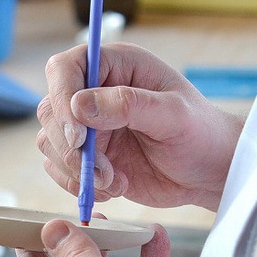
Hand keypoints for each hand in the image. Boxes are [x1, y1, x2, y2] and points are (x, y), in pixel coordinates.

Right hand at [37, 42, 244, 211]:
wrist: (207, 172)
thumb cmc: (200, 134)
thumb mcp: (174, 114)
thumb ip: (128, 104)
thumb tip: (79, 105)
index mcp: (116, 67)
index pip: (65, 69)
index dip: (62, 99)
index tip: (79, 137)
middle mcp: (95, 93)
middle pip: (51, 111)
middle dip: (70, 148)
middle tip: (103, 171)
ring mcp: (88, 127)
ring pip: (50, 143)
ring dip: (76, 170)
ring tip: (114, 182)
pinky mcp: (87, 157)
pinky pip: (59, 169)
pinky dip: (78, 185)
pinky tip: (111, 189)